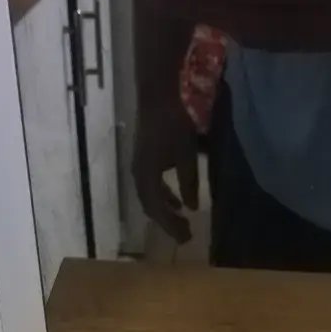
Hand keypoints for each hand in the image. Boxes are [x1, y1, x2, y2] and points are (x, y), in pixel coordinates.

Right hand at [132, 97, 199, 243]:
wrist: (159, 93)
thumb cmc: (174, 122)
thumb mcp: (186, 155)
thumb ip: (189, 182)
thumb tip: (192, 207)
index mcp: (146, 176)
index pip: (156, 209)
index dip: (171, 226)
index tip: (186, 238)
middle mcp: (138, 173)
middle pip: (150, 206)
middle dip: (167, 222)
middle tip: (185, 235)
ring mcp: (139, 165)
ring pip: (149, 196)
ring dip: (165, 210)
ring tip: (181, 221)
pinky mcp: (144, 157)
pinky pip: (151, 185)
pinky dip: (163, 196)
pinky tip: (176, 199)